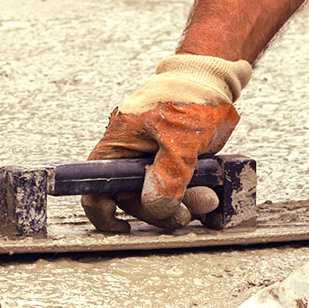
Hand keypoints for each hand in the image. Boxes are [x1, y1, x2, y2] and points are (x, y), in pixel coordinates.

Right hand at [81, 55, 250, 231]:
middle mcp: (130, 156)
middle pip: (133, 200)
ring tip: (208, 199)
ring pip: (159, 198)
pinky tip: (209, 195)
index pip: (95, 187)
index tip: (123, 228)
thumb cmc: (191, 97)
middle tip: (190, 212)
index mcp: (118, 146)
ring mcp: (151, 161)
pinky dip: (191, 197)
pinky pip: (177, 190)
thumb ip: (167, 176)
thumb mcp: (181, 139)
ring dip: (183, 204)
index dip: (103, 214)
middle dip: (161, 210)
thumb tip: (156, 207)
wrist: (213, 79)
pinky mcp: (173, 164)